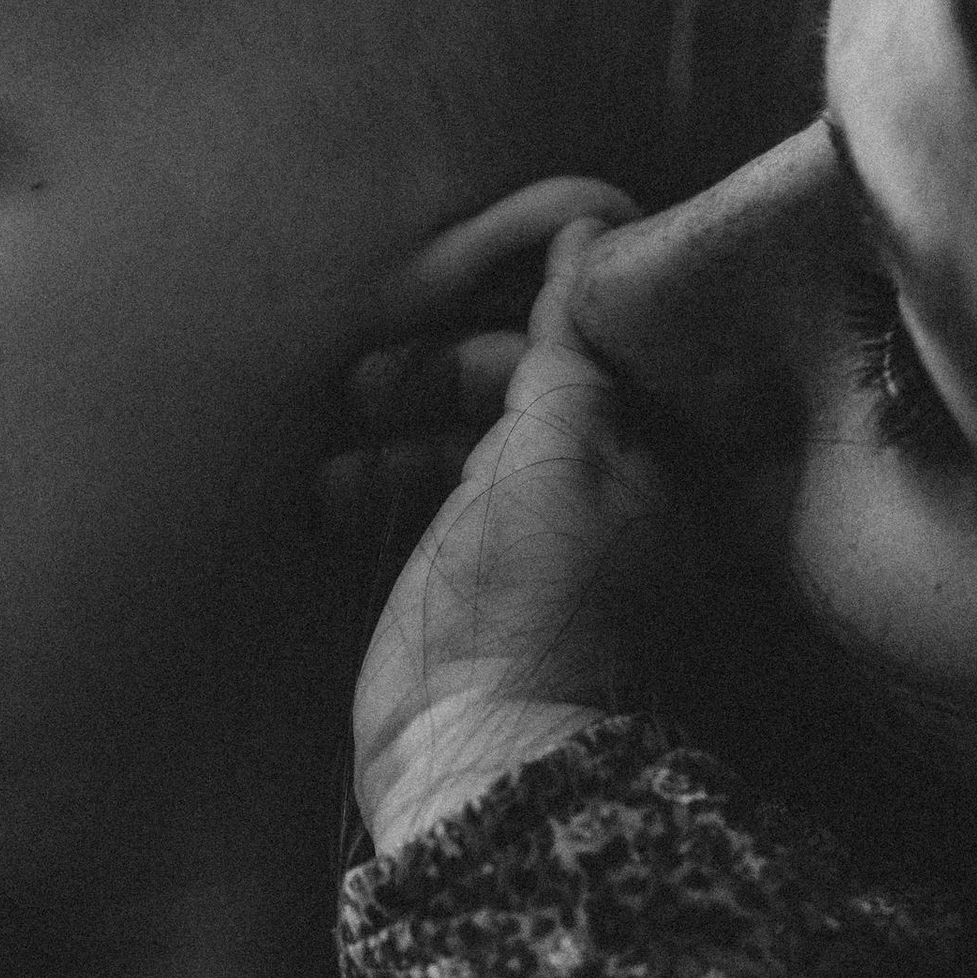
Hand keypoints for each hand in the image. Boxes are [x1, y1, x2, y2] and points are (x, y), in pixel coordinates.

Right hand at [345, 202, 671, 855]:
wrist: (480, 750)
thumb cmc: (538, 597)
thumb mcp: (560, 448)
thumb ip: (568, 343)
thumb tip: (590, 227)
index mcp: (646, 450)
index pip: (585, 340)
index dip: (518, 307)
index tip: (450, 284)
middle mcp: (593, 483)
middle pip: (512, 381)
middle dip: (440, 365)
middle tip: (372, 368)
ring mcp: (522, 532)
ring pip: (455, 432)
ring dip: (395, 416)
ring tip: (345, 415)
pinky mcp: (456, 575)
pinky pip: (413, 493)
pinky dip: (370, 478)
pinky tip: (330, 482)